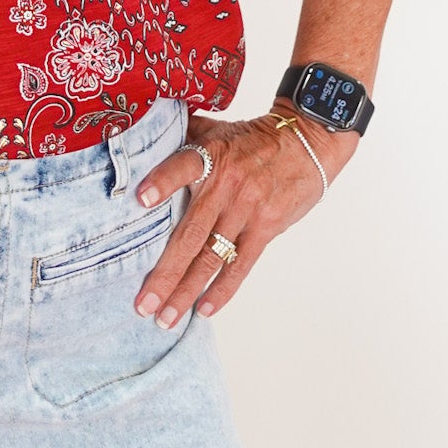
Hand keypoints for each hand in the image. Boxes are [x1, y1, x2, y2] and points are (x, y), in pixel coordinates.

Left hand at [131, 104, 354, 328]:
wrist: (306, 143)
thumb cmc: (254, 139)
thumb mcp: (218, 128)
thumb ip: (185, 135)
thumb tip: (147, 133)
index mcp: (212, 155)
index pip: (183, 166)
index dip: (163, 182)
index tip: (140, 200)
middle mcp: (227, 186)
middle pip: (190, 234)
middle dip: (164, 273)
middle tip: (142, 304)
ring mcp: (248, 210)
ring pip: (211, 258)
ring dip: (186, 291)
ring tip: (165, 318)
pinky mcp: (266, 228)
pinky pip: (241, 265)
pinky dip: (222, 289)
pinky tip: (203, 309)